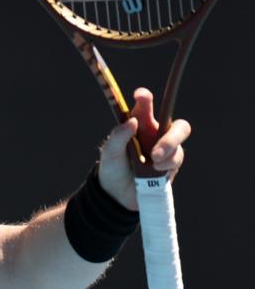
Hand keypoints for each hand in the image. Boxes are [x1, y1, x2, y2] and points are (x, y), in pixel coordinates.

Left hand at [97, 87, 190, 209]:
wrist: (116, 194)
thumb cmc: (113, 168)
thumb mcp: (109, 153)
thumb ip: (118, 136)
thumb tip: (132, 121)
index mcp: (139, 126)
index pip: (145, 108)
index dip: (145, 98)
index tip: (140, 95)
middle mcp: (155, 134)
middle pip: (178, 125)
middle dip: (172, 136)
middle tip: (156, 151)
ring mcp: (166, 149)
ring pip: (179, 144)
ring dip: (167, 152)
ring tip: (152, 163)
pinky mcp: (171, 164)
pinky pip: (177, 158)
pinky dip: (166, 163)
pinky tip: (155, 169)